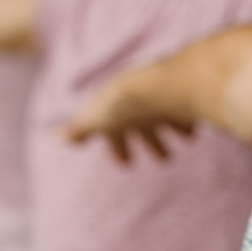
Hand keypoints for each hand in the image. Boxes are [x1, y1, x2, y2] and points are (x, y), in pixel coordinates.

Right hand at [65, 63, 195, 161]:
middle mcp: (138, 100)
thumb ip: (79, 129)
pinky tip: (192, 133)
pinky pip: (184, 109)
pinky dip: (186, 123)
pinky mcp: (179, 95)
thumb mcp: (94, 119)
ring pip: (165, 118)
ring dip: (172, 133)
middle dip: (153, 143)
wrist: (152, 86)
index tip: (126, 164)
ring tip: (184, 145)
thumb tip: (59, 137)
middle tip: (165, 160)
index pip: (115, 129)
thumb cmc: (120, 105)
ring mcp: (159, 97)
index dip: (119, 147)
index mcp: (115, 108)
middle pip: (145, 124)